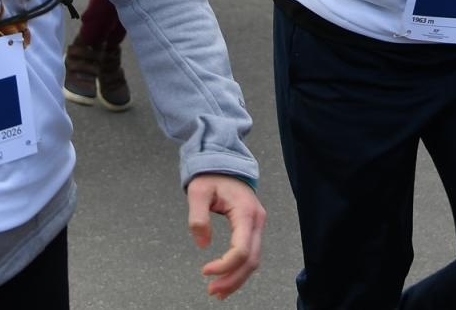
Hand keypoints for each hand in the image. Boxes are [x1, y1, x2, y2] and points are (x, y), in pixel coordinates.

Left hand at [187, 174, 265, 298]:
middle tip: (212, 291)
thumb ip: (198, 217)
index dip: (224, 265)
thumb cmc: (211, 176)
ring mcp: (257, 224)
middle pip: (251, 260)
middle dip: (232, 279)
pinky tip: (227, 278)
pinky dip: (240, 269)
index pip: (241, 249)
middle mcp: (256, 220)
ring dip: (237, 278)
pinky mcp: (252, 227)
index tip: (205, 271)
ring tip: (218, 290)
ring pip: (254, 260)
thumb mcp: (198, 192)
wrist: (224, 164)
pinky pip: (250, 253)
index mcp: (245, 212)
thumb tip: (202, 244)